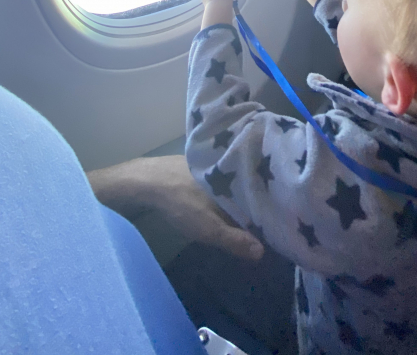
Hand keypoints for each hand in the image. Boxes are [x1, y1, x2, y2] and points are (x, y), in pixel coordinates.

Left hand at [87, 155, 263, 260]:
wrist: (143, 182)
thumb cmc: (179, 203)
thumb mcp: (208, 227)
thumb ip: (234, 239)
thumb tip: (262, 252)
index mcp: (232, 177)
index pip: (255, 190)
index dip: (264, 203)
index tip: (273, 216)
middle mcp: (222, 166)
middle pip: (241, 184)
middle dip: (248, 198)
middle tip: (258, 214)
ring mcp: (205, 163)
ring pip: (226, 180)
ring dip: (232, 193)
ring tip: (239, 208)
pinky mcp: (191, 164)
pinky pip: (213, 177)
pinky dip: (217, 188)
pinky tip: (213, 197)